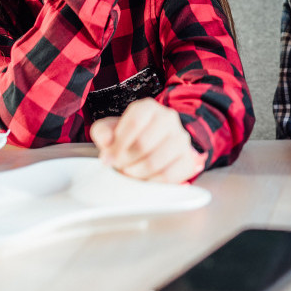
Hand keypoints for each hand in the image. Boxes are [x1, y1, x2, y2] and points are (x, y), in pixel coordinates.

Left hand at [89, 98, 205, 182]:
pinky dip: (152, 182)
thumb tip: (107, 142)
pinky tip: (144, 180)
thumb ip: (103, 132)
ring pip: (155, 161)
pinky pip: (169, 176)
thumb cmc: (130, 137)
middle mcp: (168, 118)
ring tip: (130, 173)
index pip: (134, 123)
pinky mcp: (188, 159)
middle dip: (125, 161)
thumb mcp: (111, 129)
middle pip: (143, 144)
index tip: (108, 159)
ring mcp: (181, 138)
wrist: (153, 146)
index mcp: (148, 108)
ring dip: (136, 173)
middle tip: (119, 167)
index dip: (118, 145)